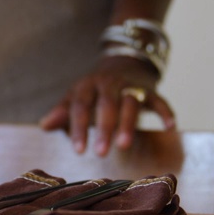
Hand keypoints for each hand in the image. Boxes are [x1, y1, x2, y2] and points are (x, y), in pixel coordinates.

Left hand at [39, 55, 174, 155]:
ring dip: (127, 123)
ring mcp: (130, 85)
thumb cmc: (94, 89)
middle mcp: (108, 83)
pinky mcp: (150, 89)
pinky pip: (160, 99)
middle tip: (100, 153)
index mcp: (87, 86)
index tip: (79, 150)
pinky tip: (169, 126)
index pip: (80, 106)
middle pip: (106, 105)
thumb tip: (44, 126)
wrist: (122, 62)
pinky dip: (165, 111)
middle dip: (103, 128)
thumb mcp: (76, 97)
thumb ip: (62, 113)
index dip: (78, 128)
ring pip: (130, 102)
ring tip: (123, 145)